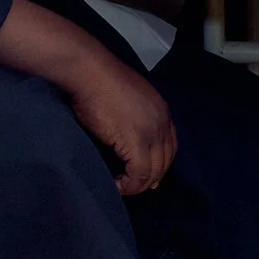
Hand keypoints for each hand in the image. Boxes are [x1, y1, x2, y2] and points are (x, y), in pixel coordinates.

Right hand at [66, 56, 176, 195]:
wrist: (89, 72)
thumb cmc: (100, 81)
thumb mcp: (128, 98)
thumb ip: (135, 116)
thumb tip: (126, 136)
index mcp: (162, 110)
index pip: (170, 146)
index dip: (160, 164)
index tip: (147, 175)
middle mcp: (162, 122)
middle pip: (165, 161)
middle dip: (151, 178)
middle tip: (134, 186)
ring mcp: (151, 133)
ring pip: (154, 171)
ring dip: (138, 184)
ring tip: (122, 187)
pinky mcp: (135, 142)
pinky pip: (139, 174)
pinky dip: (129, 185)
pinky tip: (116, 185)